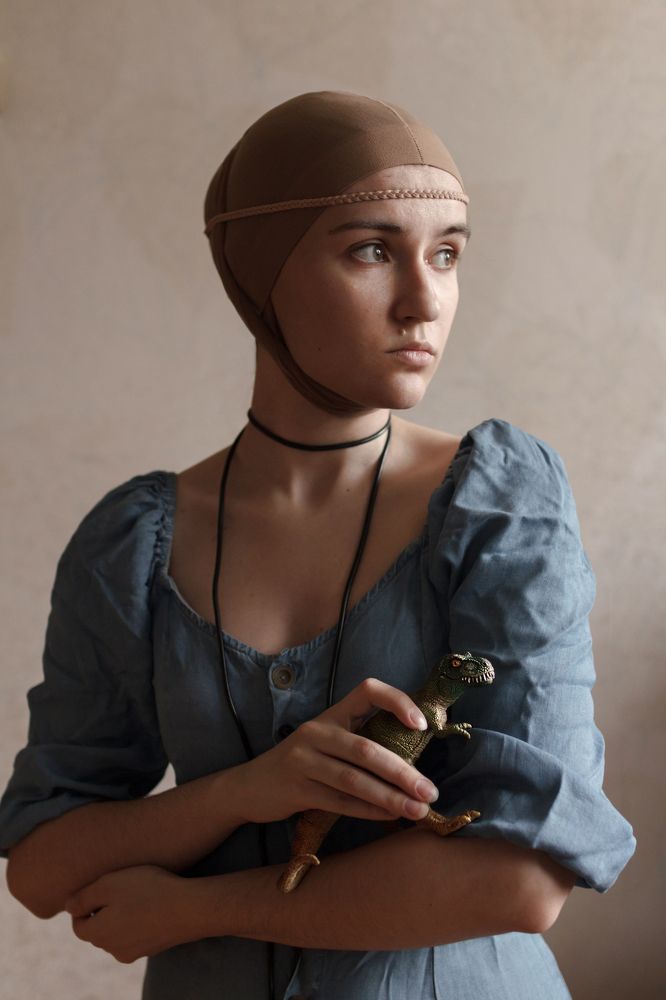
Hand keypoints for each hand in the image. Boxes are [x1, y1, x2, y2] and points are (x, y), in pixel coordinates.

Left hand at [66, 866, 202, 963]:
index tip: (100, 885)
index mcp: (98, 934)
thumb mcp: (109, 884)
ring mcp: (135, 951)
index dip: (85, 904)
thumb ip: (83, 897)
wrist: (190, 908)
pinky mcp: (153, 948)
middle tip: (120, 885)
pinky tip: (152, 902)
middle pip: (98, 929)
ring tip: (138, 892)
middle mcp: (113, 949)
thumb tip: (68, 907)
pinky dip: (138, 920)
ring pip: (118, 932)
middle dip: (103, 910)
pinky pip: (136, 934)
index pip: (79, 925)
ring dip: (122, 915)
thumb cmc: (148, 890)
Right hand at [230, 677, 438, 824]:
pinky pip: (339, 801)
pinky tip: (389, 816)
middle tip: (430, 791)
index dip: (397, 701)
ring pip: (354, 779)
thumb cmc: (303, 763)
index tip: (421, 725)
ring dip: (390, 797)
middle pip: (367, 749)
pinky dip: (368, 811)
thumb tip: (414, 764)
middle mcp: (317, 731)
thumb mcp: (328, 743)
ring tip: (417, 810)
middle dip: (403, 772)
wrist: (250, 786)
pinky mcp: (296, 788)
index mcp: (331, 714)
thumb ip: (361, 743)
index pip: (367, 690)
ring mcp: (303, 759)